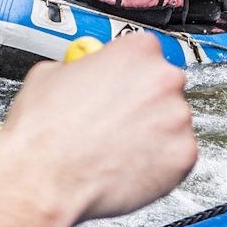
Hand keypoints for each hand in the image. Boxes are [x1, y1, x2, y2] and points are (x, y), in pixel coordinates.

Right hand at [0, 34, 195, 225]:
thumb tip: (86, 74)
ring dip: (153, 133)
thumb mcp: (51, 72)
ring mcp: (178, 119)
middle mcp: (164, 78)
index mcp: (136, 50)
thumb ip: (83, 67)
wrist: (43, 177)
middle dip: (143, 103)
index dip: (129, 74)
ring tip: (117, 148)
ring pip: (172, 123)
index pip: (146, 53)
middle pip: (164, 86)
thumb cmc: (43, 129)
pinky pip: (176, 156)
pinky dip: (157, 163)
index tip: (120, 87)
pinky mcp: (183, 156)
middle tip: (116, 120)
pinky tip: (127, 165)